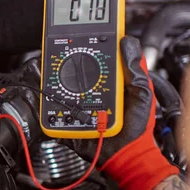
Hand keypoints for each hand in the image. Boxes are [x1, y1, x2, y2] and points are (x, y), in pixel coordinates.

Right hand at [61, 36, 178, 189]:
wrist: (126, 156)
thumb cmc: (137, 128)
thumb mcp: (142, 93)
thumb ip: (135, 68)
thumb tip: (126, 41)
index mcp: (110, 81)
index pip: (97, 57)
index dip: (89, 44)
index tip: (83, 34)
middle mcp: (92, 90)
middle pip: (74, 70)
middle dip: (65, 62)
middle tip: (61, 53)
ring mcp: (79, 104)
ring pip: (60, 88)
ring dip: (52, 81)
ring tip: (48, 73)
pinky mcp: (70, 120)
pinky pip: (54, 111)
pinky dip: (48, 104)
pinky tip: (47, 95)